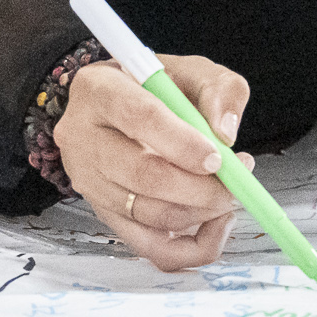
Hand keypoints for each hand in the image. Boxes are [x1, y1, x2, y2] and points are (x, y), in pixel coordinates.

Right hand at [57, 53, 250, 272]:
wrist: (120, 105)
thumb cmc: (154, 87)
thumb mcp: (190, 70)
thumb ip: (218, 89)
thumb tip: (226, 133)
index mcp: (99, 89)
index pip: (139, 117)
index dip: (182, 143)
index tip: (218, 157)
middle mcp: (83, 137)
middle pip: (140, 174)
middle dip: (198, 188)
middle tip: (233, 185)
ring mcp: (89, 181)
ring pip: (147, 213)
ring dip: (199, 212)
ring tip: (227, 195)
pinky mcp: (104, 214)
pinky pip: (148, 246)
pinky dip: (189, 245)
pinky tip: (214, 224)